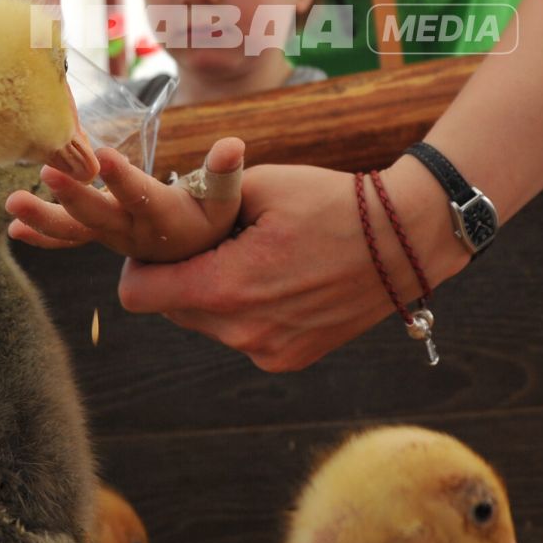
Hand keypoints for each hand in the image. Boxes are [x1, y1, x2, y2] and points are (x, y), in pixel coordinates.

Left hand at [5, 139, 244, 262]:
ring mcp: (111, 236)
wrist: (197, 259)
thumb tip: (231, 145)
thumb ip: (224, 173)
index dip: (125, 180)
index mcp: (164, 219)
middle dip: (72, 195)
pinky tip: (15, 228)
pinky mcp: (99, 235)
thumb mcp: (225, 200)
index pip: (143, 197)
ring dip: (43, 218)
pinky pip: (68, 239)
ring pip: (74, 231)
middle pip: (99, 217)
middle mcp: (132, 233)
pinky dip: (42, 234)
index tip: (105, 156)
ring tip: (12, 205)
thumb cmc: (212, 220)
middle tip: (46, 171)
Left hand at [114, 161, 465, 372]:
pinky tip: (279, 279)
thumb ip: (201, 201)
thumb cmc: (331, 202)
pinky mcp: (289, 359)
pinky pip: (242, 335)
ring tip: (251, 257)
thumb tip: (165, 209)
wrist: (404, 241)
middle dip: (179, 276)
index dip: (138, 265)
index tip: (157, 243)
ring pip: (206, 323)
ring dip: (213, 294)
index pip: (137, 294)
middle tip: (210, 242)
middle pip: (170, 309)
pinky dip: (246, 310)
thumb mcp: (259, 183)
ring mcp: (267, 351)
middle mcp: (241, 332)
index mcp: (226, 287)